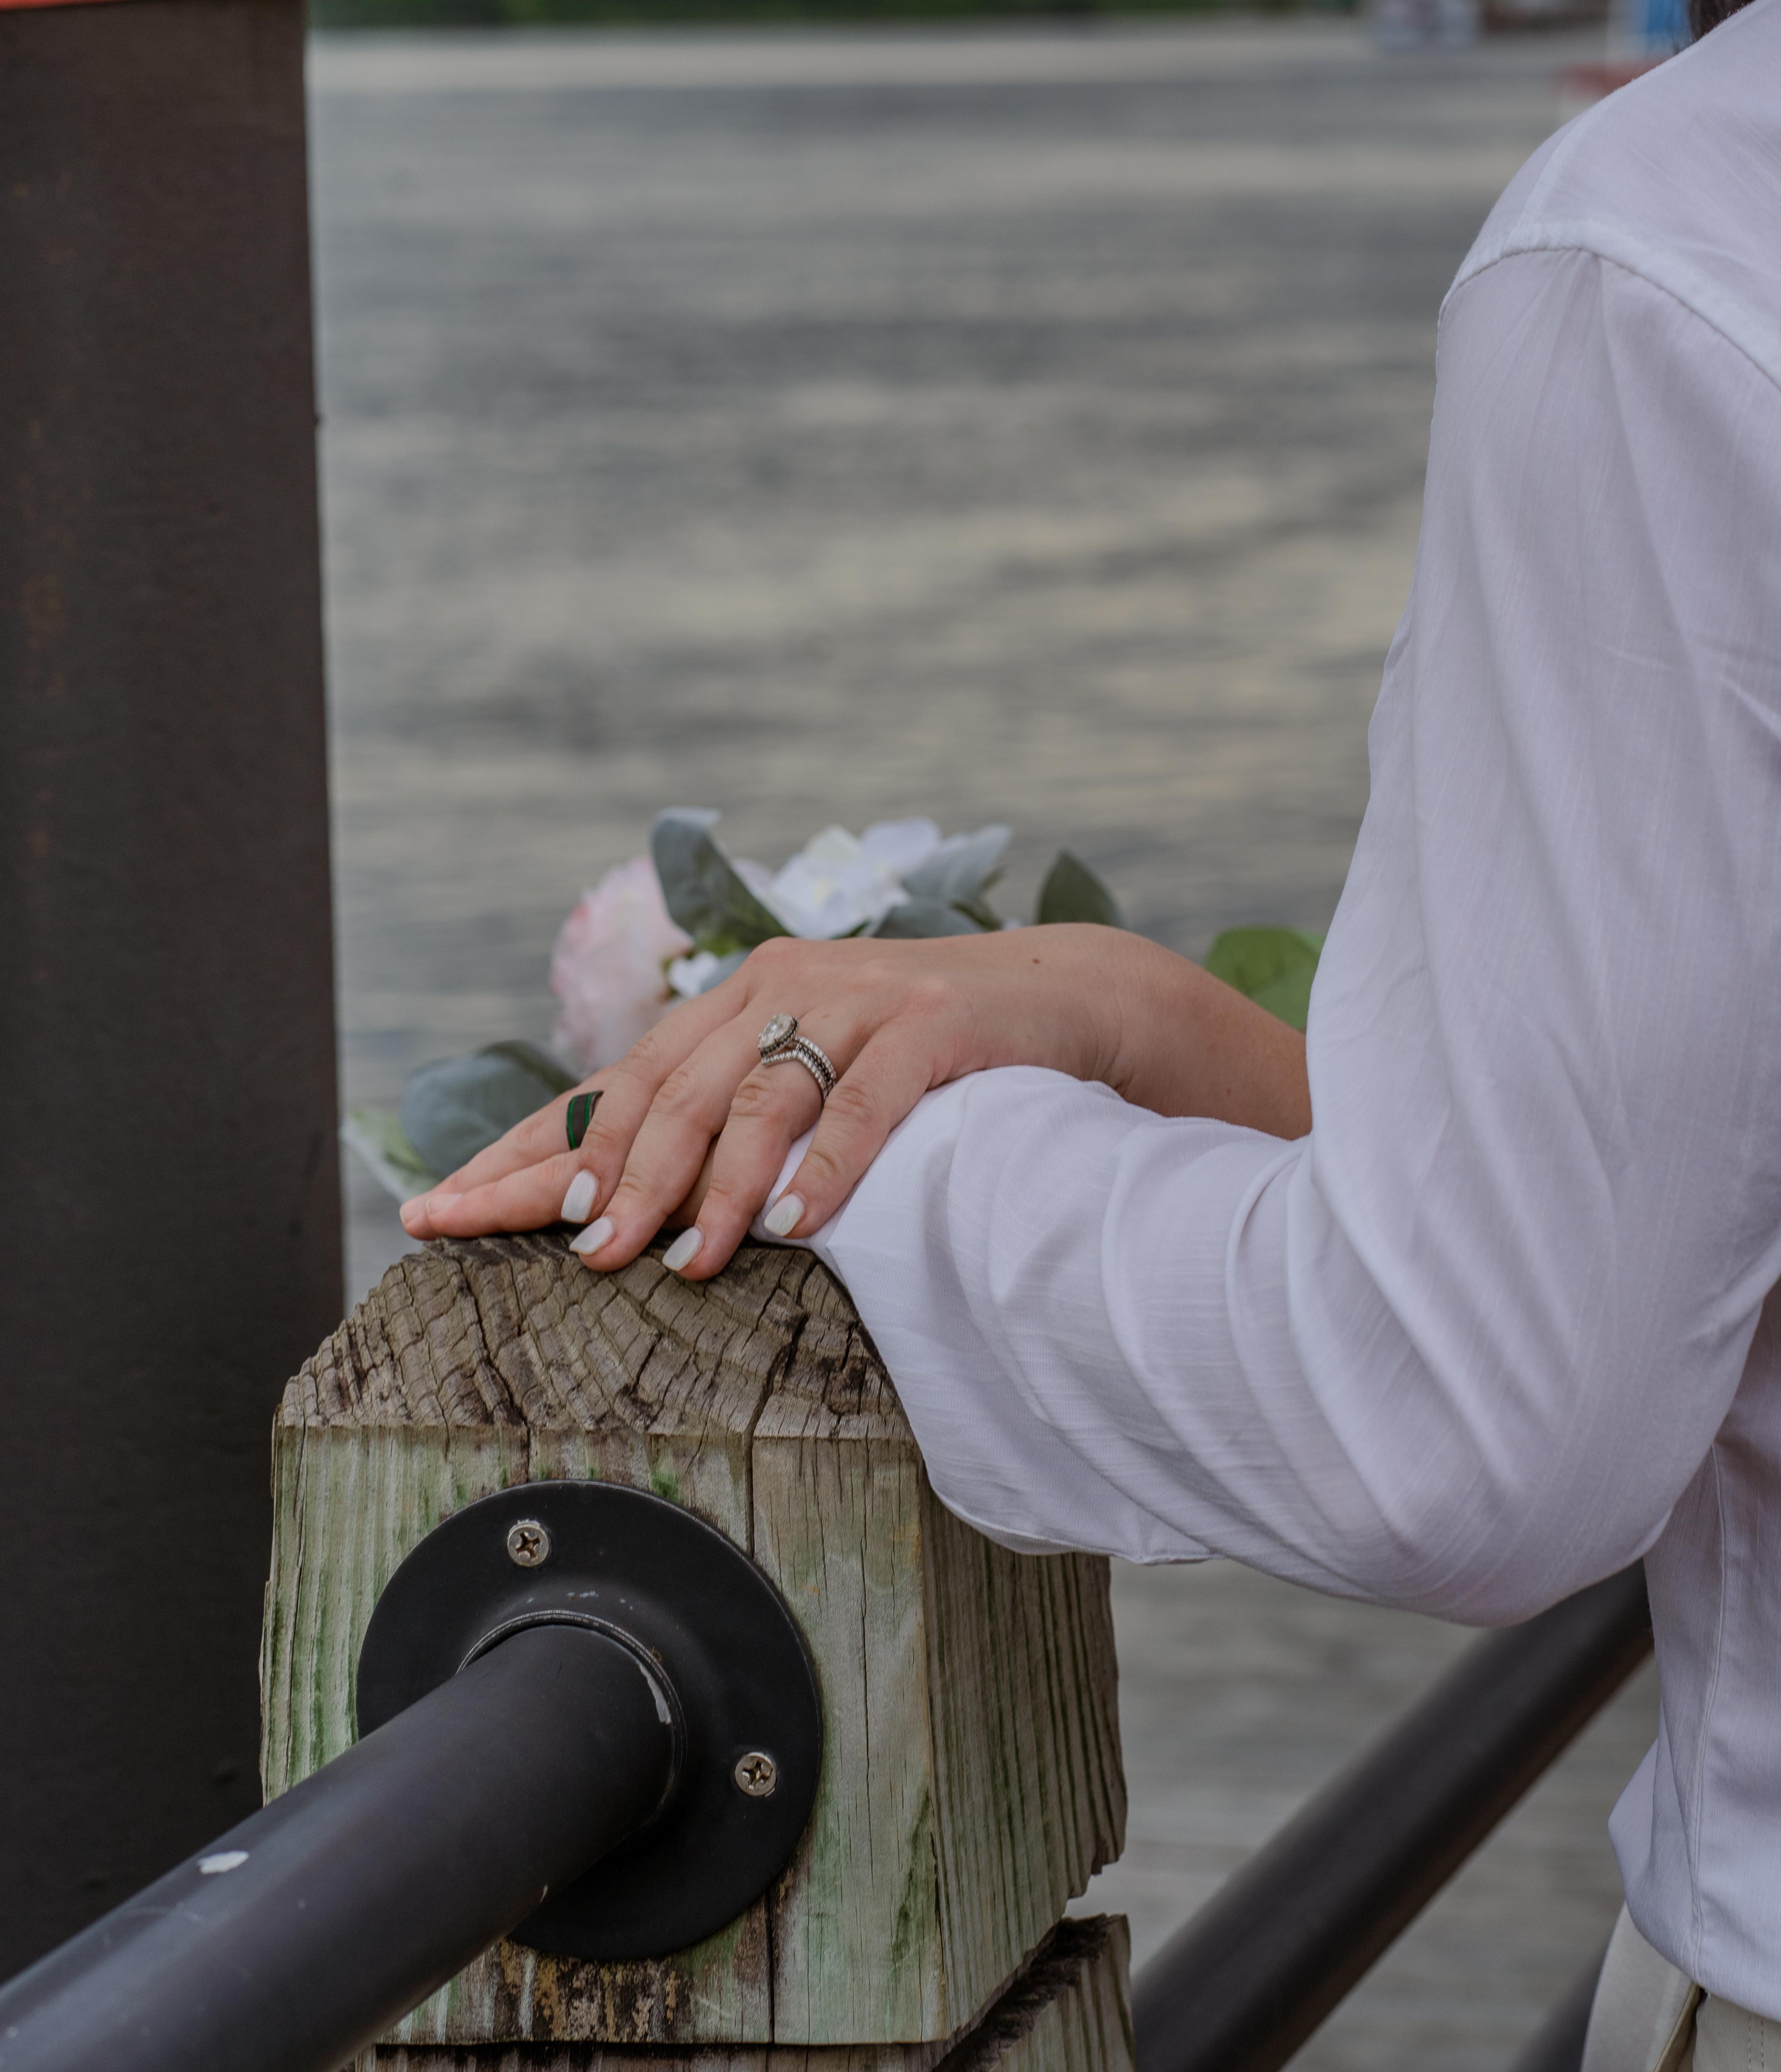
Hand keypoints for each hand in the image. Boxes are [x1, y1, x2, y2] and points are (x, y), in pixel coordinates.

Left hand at [399, 923, 1309, 1279]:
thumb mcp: (817, 1075)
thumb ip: (732, 1116)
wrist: (1070, 1000)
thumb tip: (617, 1206)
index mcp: (741, 998)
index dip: (527, 1147)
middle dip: (611, 1172)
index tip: (444, 1206)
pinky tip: (797, 1224)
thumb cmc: (930, 1058)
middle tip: (573, 1250)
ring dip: (715, 1187)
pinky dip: (827, 1165)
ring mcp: (861, 999)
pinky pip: (866, 1102)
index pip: (612, 1081)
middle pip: (669, 1088)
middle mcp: (785, 985)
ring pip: (759, 1099)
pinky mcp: (935, 1023)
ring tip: (681, 1260)